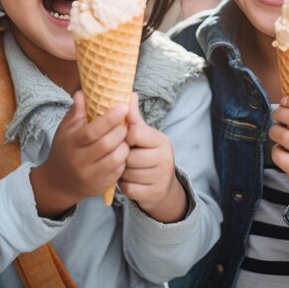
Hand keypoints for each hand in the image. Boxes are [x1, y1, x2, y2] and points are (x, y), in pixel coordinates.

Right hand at [30, 90, 128, 217]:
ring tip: (124, 137)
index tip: (123, 107)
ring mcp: (91, 176)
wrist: (58, 182)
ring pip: (116, 158)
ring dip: (125, 145)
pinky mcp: (100, 186)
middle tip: (125, 123)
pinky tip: (122, 151)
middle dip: (121, 130)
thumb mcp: (66, 129)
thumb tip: (82, 92)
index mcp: (71, 143)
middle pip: (107, 144)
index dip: (109, 119)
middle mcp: (80, 161)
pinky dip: (124, 159)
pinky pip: (119, 171)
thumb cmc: (65, 148)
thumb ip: (76, 111)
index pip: (92, 131)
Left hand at [119, 92, 186, 222]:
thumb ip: (134, 117)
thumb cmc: (148, 155)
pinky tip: (131, 181)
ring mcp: (161, 177)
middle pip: (129, 155)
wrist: (163, 187)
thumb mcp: (144, 136)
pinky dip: (126, 186)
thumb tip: (129, 93)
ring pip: (127, 173)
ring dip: (123, 173)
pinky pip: (128, 188)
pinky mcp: (154, 194)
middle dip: (123, 158)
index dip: (125, 137)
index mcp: (162, 140)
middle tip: (127, 158)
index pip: (135, 132)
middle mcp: (165, 157)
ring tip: (129, 169)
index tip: (127, 141)